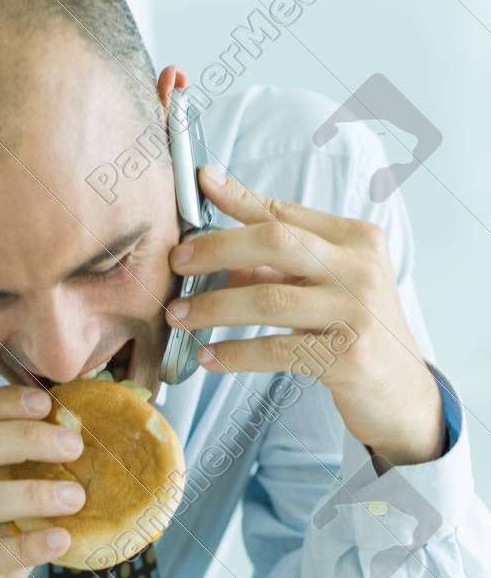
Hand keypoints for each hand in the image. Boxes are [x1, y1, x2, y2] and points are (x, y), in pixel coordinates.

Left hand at [167, 166, 444, 467]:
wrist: (400, 393)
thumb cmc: (355, 333)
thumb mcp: (328, 287)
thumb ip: (280, 266)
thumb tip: (215, 253)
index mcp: (357, 239)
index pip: (286, 214)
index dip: (239, 199)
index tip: (199, 184)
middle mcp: (360, 268)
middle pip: (275, 242)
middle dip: (217, 249)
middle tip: (177, 262)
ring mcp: (356, 312)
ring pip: (268, 299)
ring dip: (214, 307)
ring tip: (179, 315)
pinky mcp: (347, 357)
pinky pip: (275, 350)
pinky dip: (235, 353)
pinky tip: (208, 356)